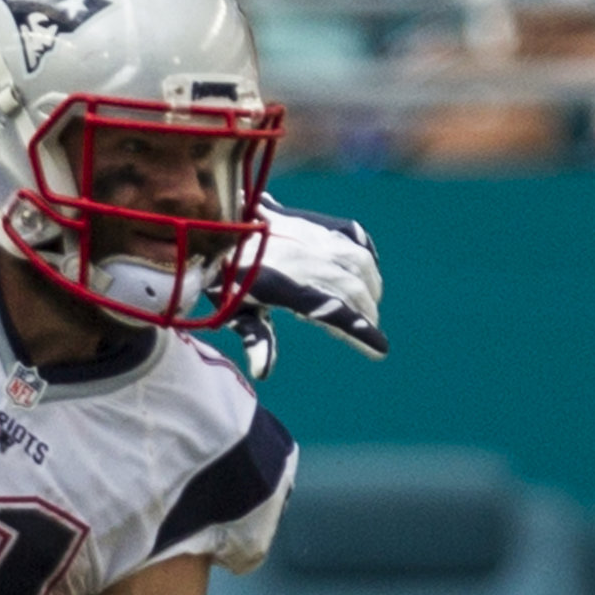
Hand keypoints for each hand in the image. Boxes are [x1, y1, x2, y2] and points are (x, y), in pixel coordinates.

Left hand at [230, 198, 386, 382]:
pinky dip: (366, 252)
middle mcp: (305, 259)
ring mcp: (311, 237)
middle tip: (370, 331)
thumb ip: (255, 337)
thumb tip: (263, 372)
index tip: (381, 349)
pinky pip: (352, 234)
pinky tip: (367, 268)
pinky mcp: (313, 221)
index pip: (334, 312)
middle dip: (367, 313)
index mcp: (285, 286)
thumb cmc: (219, 273)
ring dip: (371, 285)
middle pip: (352, 289)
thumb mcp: (230, 310)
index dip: (360, 331)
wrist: (214, 223)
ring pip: (358, 261)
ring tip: (371, 305)